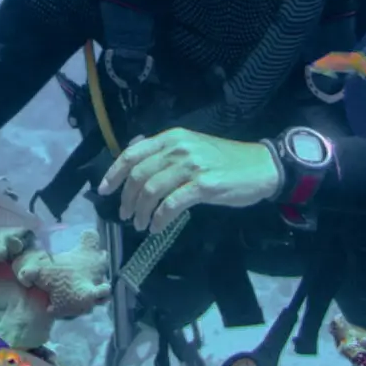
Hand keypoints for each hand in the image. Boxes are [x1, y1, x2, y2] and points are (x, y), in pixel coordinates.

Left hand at [97, 128, 283, 235]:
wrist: (261, 166)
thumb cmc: (226, 160)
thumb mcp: (192, 147)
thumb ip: (166, 153)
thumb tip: (136, 162)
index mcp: (172, 137)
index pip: (132, 154)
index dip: (113, 173)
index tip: (104, 190)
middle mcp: (178, 149)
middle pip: (138, 175)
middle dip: (126, 198)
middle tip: (126, 215)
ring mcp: (191, 167)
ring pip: (151, 191)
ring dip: (141, 212)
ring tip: (140, 224)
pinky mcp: (204, 186)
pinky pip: (171, 205)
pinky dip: (159, 219)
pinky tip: (157, 228)